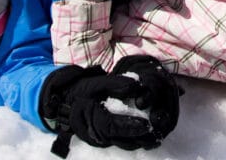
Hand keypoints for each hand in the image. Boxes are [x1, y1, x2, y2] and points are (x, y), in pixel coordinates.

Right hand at [40, 56, 180, 154]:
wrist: (67, 102)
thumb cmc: (83, 90)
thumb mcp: (95, 82)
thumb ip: (116, 83)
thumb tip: (136, 86)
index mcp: (90, 116)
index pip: (111, 125)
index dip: (129, 126)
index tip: (147, 125)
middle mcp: (93, 132)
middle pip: (119, 139)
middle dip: (139, 138)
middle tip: (158, 134)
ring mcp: (98, 138)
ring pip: (121, 144)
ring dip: (139, 142)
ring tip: (157, 138)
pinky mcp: (103, 140)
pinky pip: (119, 143)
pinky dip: (133, 141)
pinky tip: (147, 138)